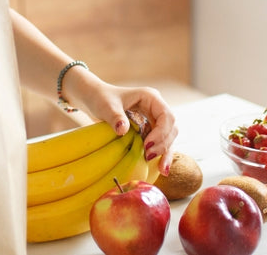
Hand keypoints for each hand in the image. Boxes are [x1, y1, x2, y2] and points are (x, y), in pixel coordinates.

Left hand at [64, 72, 178, 176]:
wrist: (96, 99)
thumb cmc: (102, 98)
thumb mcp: (106, 106)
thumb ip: (115, 117)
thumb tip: (123, 130)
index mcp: (151, 97)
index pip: (166, 116)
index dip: (161, 132)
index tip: (147, 145)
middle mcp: (156, 108)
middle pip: (171, 128)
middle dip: (164, 144)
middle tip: (148, 157)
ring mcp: (154, 119)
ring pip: (169, 137)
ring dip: (165, 152)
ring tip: (160, 168)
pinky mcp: (150, 129)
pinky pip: (160, 142)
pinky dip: (161, 154)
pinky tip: (162, 168)